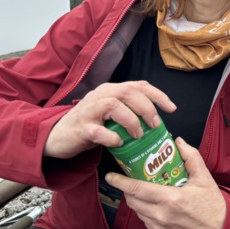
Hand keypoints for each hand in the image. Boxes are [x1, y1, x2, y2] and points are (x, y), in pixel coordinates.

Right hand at [45, 81, 176, 158]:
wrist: (57, 137)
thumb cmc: (90, 126)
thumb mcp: (111, 115)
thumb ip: (129, 112)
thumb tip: (156, 123)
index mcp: (111, 90)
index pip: (138, 85)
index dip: (158, 95)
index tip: (172, 108)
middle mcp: (100, 95)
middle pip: (128, 92)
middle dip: (147, 108)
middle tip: (155, 125)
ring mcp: (89, 110)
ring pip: (113, 105)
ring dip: (131, 120)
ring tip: (139, 134)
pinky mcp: (80, 128)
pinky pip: (97, 130)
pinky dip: (111, 137)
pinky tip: (119, 143)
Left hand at [106, 137, 226, 228]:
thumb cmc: (212, 204)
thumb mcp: (204, 177)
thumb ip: (191, 156)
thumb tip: (177, 141)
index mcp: (172, 199)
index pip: (138, 189)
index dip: (121, 182)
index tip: (111, 175)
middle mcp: (162, 215)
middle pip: (132, 200)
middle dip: (127, 188)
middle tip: (129, 178)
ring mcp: (159, 227)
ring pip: (137, 210)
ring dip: (136, 199)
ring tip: (144, 189)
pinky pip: (144, 220)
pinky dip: (145, 210)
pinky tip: (155, 203)